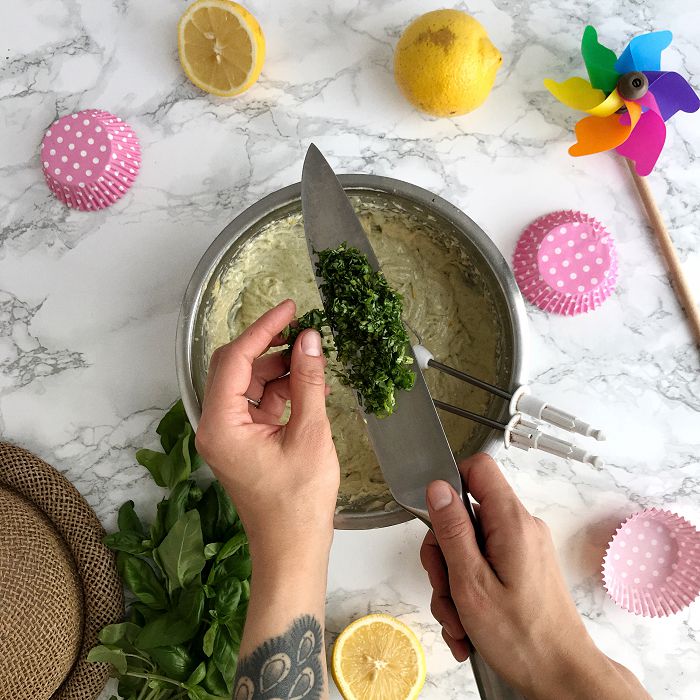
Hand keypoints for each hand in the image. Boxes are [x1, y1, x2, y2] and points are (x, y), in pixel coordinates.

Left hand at [195, 299, 339, 564]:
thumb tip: (310, 340)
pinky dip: (283, 392)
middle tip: (306, 333)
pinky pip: (259, 404)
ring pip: (250, 384)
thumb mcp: (310, 434)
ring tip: (315, 363)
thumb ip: (307, 382)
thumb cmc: (298, 503)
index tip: (290, 309)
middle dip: (271, 348)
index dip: (263, 329)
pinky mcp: (244, 441)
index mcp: (220, 424)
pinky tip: (310, 388)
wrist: (292, 549)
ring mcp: (229, 434)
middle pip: (237, 368)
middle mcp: (216, 426)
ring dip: (280, 371)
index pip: (234, 359)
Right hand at [420, 454, 649, 699]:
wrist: (563, 680)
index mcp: (512, 522)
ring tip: (460, 621)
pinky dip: (470, 595)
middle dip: (445, 556)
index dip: (450, 484)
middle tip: (445, 589)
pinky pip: (484, 568)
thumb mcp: (472, 583)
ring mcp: (523, 550)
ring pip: (470, 548)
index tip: (436, 520)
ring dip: (454, 585)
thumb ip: (452, 530)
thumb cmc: (524, 639)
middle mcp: (521, 529)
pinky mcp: (523, 570)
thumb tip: (437, 489)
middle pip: (465, 516)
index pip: (478, 468)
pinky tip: (469, 627)